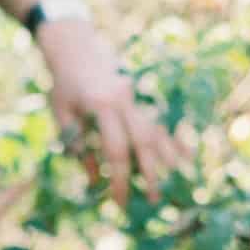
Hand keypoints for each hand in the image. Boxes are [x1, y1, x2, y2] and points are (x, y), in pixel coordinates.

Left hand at [41, 21, 192, 207]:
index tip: (120, 202)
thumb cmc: (64, 85)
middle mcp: (124, 101)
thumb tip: (94, 180)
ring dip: (167, 157)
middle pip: (143, 142)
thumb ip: (78, 147)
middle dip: (150, 173)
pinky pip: (160, 119)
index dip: (120, 179)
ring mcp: (136, 96)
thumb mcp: (63, 116)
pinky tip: (186, 154)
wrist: (75, 47)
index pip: (116, 151)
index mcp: (102, 107)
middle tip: (154, 201)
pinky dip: (173, 137)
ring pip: (157, 130)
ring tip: (176, 181)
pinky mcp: (141, 94)